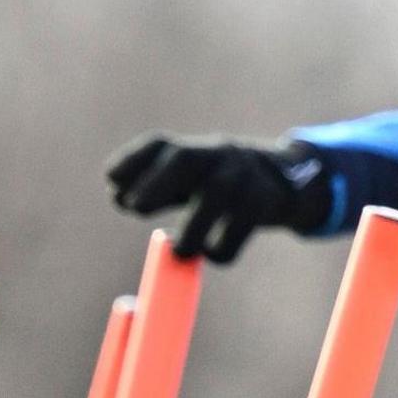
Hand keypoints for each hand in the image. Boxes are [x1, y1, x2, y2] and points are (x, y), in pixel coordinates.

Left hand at [103, 137, 330, 263]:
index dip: (132, 161)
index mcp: (192, 148)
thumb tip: (120, 198)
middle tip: (136, 208)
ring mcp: (243, 177)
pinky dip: (220, 247)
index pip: (159, 145)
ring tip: (178, 248)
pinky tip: (210, 252)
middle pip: (186, 159)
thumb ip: (153, 188)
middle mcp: (217, 155)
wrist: (286, 179)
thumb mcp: (186, 179)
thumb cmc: (217, 182)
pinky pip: (240, 227)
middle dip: (156, 183)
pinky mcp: (264, 202)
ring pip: (215, 194)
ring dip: (191, 227)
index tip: (111, 182)